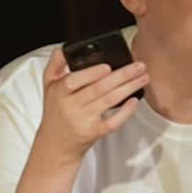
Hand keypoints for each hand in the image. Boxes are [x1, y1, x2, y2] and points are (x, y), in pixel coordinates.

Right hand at [33, 47, 148, 166]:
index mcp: (60, 92)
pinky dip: (125, 112)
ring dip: (129, 88)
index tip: (108, 66)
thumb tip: (63, 48)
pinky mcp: (94, 132)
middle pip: (98, 89)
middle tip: (139, 66)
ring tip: (143, 77)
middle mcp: (71, 106)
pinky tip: (134, 101)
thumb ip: (56, 64)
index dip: (91, 74)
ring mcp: (84, 120)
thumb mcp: (48, 86)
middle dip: (122, 76)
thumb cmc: (55, 111)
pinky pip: (113, 122)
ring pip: (109, 102)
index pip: (74, 81)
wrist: (56, 144)